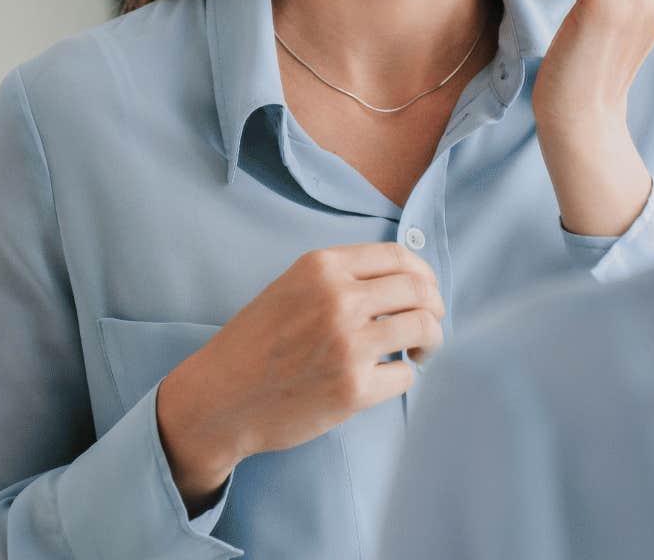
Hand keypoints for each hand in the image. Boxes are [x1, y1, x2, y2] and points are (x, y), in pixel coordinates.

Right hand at [155, 243, 444, 512]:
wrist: (219, 397)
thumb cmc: (254, 345)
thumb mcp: (290, 288)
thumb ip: (338, 279)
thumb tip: (401, 282)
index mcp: (322, 268)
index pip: (398, 256)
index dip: (423, 274)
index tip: (425, 292)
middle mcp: (339, 299)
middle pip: (419, 290)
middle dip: (434, 308)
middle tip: (427, 326)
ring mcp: (348, 344)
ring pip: (423, 328)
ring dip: (429, 342)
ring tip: (417, 353)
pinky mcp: (354, 388)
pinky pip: (406, 375)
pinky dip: (403, 376)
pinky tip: (384, 379)